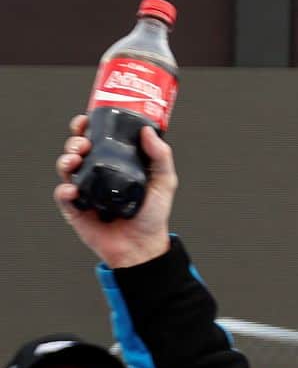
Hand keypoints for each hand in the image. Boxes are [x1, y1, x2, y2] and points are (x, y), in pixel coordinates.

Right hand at [53, 114, 174, 268]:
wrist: (143, 247)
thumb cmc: (153, 216)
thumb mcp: (164, 182)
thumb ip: (160, 156)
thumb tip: (147, 130)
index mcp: (115, 165)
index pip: (96, 140)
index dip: (87, 127)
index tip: (85, 120)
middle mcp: (97, 175)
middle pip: (77, 150)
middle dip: (74, 141)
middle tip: (82, 143)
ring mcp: (85, 191)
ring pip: (66, 168)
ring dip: (65, 160)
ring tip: (75, 159)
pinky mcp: (76, 210)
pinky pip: (63, 196)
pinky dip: (64, 190)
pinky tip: (73, 189)